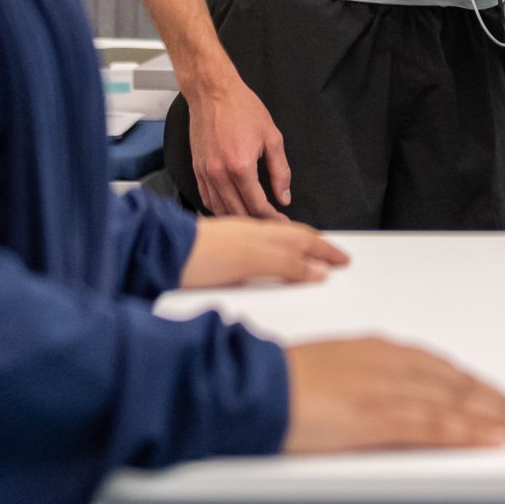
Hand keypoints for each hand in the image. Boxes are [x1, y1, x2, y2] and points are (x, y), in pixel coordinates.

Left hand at [181, 217, 349, 288]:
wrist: (161, 250)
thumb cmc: (198, 255)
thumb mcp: (251, 260)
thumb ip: (285, 264)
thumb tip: (317, 270)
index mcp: (264, 234)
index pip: (304, 241)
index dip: (326, 251)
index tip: (343, 259)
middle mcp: (253, 233)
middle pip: (293, 237)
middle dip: (317, 246)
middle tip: (335, 257)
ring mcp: (237, 239)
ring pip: (276, 240)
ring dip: (297, 247)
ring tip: (310, 255)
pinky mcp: (223, 250)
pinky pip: (260, 247)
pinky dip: (275, 252)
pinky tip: (268, 257)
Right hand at [187, 80, 292, 218]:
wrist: (212, 93)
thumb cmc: (242, 109)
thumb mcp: (272, 137)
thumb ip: (280, 171)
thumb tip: (283, 196)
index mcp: (241, 167)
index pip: (257, 206)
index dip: (272, 218)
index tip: (282, 222)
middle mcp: (219, 174)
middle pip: (238, 213)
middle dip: (257, 223)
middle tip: (271, 224)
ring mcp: (205, 173)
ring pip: (220, 210)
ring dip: (237, 219)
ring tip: (253, 220)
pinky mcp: (196, 170)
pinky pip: (207, 199)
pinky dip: (220, 209)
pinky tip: (232, 210)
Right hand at [283, 337, 504, 454]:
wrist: (252, 387)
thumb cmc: (279, 382)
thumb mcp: (332, 371)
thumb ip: (366, 379)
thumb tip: (384, 395)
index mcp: (377, 349)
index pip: (441, 368)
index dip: (474, 386)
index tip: (498, 399)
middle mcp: (389, 362)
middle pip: (456, 382)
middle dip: (496, 400)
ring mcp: (385, 388)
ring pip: (453, 402)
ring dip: (493, 416)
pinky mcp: (377, 415)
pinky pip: (433, 425)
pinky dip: (466, 432)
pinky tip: (490, 440)